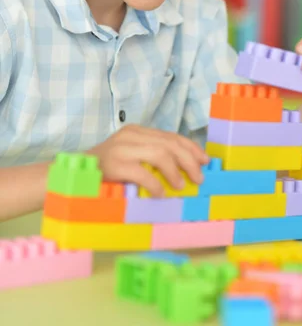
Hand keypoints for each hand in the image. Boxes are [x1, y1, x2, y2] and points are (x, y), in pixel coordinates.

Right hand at [88, 124, 208, 196]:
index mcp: (137, 131)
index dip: (191, 148)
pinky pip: (143, 173)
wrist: (72, 176)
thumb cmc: (105, 170)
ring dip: (175, 171)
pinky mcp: (114, 164)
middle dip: (189, 160)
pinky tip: (160, 194)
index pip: (171, 136)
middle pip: (170, 143)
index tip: (204, 161)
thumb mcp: (130, 157)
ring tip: (181, 186)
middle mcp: (131, 135)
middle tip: (199, 178)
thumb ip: (151, 158)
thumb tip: (183, 169)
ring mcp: (122, 148)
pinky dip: (156, 185)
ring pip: (160, 154)